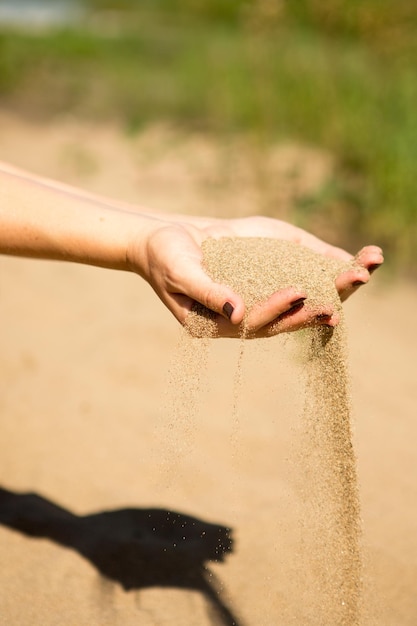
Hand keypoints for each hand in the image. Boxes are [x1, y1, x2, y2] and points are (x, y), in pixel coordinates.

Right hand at [128, 215, 383, 338]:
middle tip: (347, 289)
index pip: (256, 324)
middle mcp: (249, 314)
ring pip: (305, 297)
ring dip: (336, 286)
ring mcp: (263, 294)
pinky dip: (330, 267)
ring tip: (365, 271)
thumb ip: (207, 292)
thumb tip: (236, 312)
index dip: (277, 309)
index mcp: (224, 324)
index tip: (298, 291)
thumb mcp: (180, 272)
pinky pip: (304, 274)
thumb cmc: (166, 257)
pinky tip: (358, 259)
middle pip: (290, 316)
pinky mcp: (271, 273)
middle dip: (319, 303)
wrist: (170, 238)